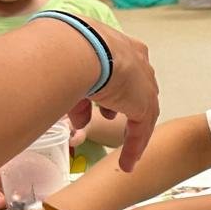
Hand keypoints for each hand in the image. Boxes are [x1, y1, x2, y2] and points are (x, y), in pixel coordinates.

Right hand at [67, 25, 158, 172]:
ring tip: (122, 146)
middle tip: (112, 117)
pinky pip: (140, 130)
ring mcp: (143, 83)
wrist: (81, 48)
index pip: (120, 68)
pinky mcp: (144, 104)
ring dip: (130, 130)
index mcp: (119, 45)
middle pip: (133, 88)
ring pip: (140, 112)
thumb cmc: (66, 49)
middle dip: (122, 104)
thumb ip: (75, 93)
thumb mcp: (68, 69)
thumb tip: (78, 118)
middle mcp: (136, 61)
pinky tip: (127, 164)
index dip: (111, 87)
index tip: (102, 101)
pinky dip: (133, 147)